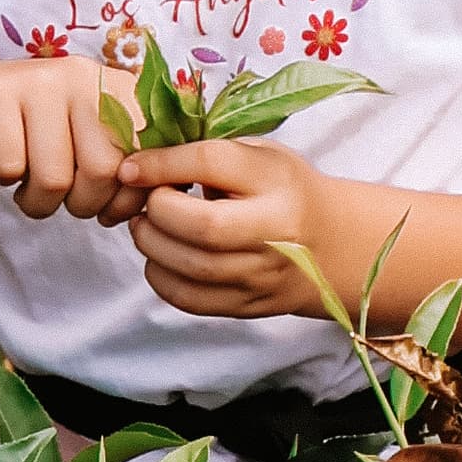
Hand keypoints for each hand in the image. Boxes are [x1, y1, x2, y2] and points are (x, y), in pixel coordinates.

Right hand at [0, 49, 132, 222]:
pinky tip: (3, 164)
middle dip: (82, 205)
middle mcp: (83, 75)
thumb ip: (123, 168)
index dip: (130, 196)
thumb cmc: (33, 134)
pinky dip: (4, 181)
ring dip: (38, 202)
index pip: (147, 152)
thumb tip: (145, 204)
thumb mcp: (85, 143)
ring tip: (29, 186)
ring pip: (54, 178)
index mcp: (115, 88)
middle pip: (102, 171)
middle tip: (63, 198)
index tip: (109, 209)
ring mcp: (38, 80)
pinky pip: (9, 167)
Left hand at [116, 131, 340, 320]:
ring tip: (146, 226)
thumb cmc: (285, 190)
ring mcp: (262, 274)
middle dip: (158, 211)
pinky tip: (159, 258)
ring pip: (191, 267)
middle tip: (146, 201)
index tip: (132, 167)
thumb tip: (145, 160)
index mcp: (278, 181)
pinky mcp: (247, 305)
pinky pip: (190, 299)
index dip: (163, 164)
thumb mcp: (262, 156)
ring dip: (151, 244)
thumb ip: (212, 155)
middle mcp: (274, 230)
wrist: (330, 246)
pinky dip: (160, 277)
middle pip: (202, 226)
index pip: (212, 164)